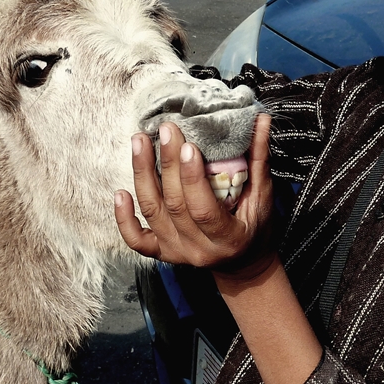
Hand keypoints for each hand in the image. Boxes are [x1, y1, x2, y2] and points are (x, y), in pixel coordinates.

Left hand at [116, 114, 275, 279]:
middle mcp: (198, 249)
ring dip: (142, 175)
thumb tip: (261, 120)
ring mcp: (177, 252)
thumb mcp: (264, 196)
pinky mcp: (162, 252)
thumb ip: (259, 159)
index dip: (192, 179)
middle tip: (165, 130)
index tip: (187, 146)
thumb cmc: (256, 228)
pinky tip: (120, 192)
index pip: (203, 209)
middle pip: (174, 205)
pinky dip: (123, 217)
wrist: (242, 263)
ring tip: (140, 142)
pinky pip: (136, 238)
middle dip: (167, 164)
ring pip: (152, 212)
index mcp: (228, 237)